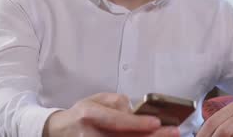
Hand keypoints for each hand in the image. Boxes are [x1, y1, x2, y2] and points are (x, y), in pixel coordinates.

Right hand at [42, 92, 179, 136]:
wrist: (59, 131)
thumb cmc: (81, 113)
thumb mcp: (96, 99)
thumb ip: (117, 102)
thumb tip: (137, 110)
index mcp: (89, 114)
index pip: (117, 121)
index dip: (138, 123)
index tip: (158, 122)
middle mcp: (90, 134)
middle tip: (173, 132)